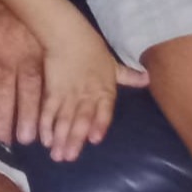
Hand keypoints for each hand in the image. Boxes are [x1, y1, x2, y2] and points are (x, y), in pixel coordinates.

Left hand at [0, 0, 47, 144]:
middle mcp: (4, 53)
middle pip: (0, 91)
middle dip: (2, 119)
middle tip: (4, 142)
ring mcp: (28, 53)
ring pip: (27, 89)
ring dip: (28, 115)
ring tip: (30, 138)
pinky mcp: (48, 54)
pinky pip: (47, 80)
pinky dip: (48, 101)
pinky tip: (50, 117)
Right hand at [35, 9, 148, 162]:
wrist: (67, 34)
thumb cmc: (91, 47)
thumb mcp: (112, 63)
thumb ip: (127, 75)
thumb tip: (148, 78)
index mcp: (104, 89)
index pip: (102, 110)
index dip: (98, 124)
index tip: (94, 139)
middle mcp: (86, 94)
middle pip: (80, 119)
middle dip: (73, 140)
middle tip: (68, 157)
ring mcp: (68, 93)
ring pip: (63, 118)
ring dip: (59, 137)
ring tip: (56, 154)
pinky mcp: (53, 89)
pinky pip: (49, 109)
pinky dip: (45, 123)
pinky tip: (43, 137)